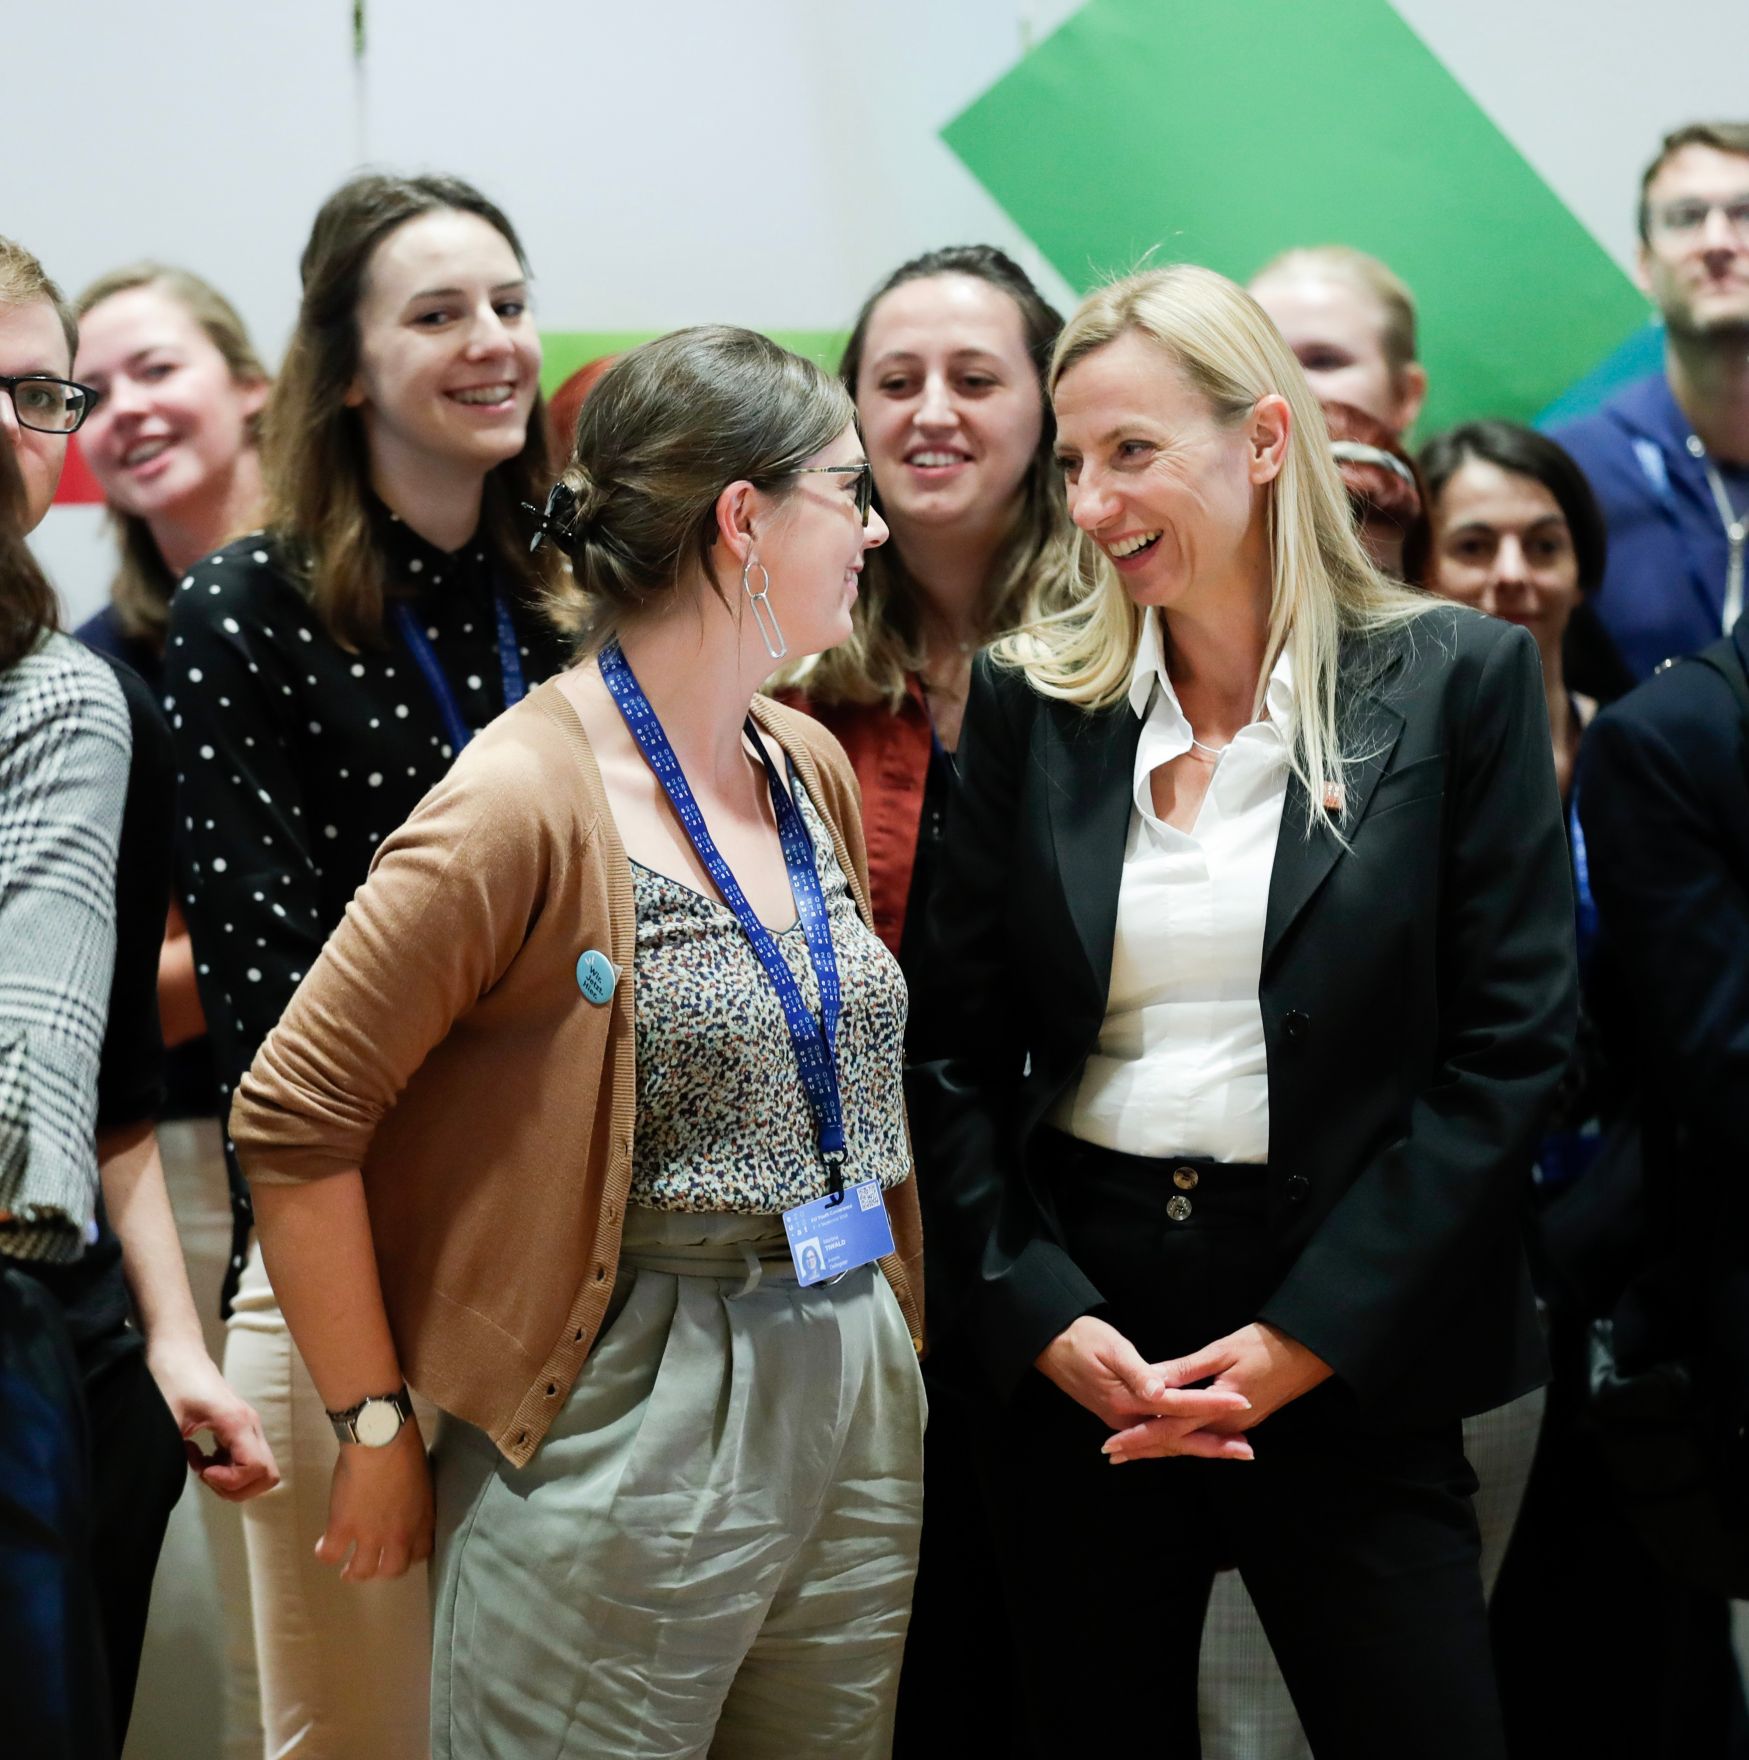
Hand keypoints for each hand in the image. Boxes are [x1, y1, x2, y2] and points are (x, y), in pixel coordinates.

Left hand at [144, 1337, 279, 1501]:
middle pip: (267, 1474)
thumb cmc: (172, 1378)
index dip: (230, 1482)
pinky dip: (226, 1468)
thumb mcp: (166, 1418)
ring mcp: (248, 1425)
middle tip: (205, 1474)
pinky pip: (246, 1460)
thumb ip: (169, 1452)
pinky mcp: (239, 1427)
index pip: (256, 1468)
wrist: (177, 1352)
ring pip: (260, 1470)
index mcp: (237, 1422)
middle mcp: (250, 1424)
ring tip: (200, 1464)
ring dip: (231, 1479)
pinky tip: (200, 1456)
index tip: (203, 1472)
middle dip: (236, 1487)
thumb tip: (161, 1482)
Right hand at [316, 1423, 433, 1582]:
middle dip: (382, 1570)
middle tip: (372, 1565)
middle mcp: (398, 1535)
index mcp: (422, 1521)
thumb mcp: (423, 1482)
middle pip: (392, 1570)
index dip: (408, 1555)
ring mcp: (369, 1535)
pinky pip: (330, 1554)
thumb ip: (416, 1503)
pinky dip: (326, 1552)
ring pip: (362, 1571)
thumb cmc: (406, 1450)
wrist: (381, 1439)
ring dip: (354, 1572)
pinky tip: (324, 1546)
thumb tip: (407, 1506)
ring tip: (347, 1571)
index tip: (400, 1551)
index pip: (420, 1554)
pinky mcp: (343, 1528)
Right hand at [1034, 1315, 1253, 1460]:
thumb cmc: (1082, 1339)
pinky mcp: (1120, 1417)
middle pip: (1177, 1437)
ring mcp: (1122, 1421)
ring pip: (1168, 1442)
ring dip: (1200, 1447)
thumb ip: (1138, 1372)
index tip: (1243, 1402)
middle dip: (1214, 1445)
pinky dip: (1177, 1444)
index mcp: (1128, 1400)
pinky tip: (1192, 1445)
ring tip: (1231, 1450)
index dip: (1212, 1404)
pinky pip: (1156, 1437)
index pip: (1180, 1405)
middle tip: (1248, 1451)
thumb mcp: (1111, 1348)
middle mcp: (1126, 1418)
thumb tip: (1161, 1392)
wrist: (1050, 1345)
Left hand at [1104, 1323, 1331, 1462]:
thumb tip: (1151, 1384)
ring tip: (1133, 1452)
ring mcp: (1238, 1425)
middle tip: (1112, 1455)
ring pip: (1191, 1442)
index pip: (1168, 1429)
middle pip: (1178, 1443)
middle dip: (1144, 1449)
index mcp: (1218, 1409)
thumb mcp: (1220, 1351)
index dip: (1138, 1438)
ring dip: (1161, 1447)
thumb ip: (1185, 1370)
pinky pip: (1206, 1436)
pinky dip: (1183, 1439)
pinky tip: (1171, 1439)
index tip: (1110, 1446)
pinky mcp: (1245, 1420)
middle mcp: (1227, 1425)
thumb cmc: (1264, 1344)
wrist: (1309, 1352)